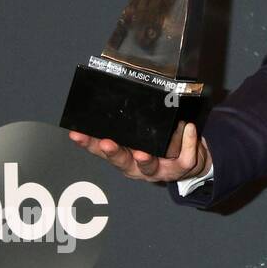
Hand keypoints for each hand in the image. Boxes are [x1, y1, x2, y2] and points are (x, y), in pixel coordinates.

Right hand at [66, 122, 210, 183]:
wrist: (189, 162)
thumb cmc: (160, 145)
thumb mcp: (141, 136)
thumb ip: (131, 125)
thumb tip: (118, 97)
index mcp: (124, 156)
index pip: (101, 150)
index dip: (89, 143)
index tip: (77, 134)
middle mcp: (137, 167)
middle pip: (122, 162)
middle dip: (114, 153)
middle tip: (108, 144)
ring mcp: (158, 170)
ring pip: (151, 167)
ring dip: (146, 160)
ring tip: (143, 152)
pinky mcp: (180, 169)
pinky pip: (184, 159)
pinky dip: (188, 142)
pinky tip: (188, 128)